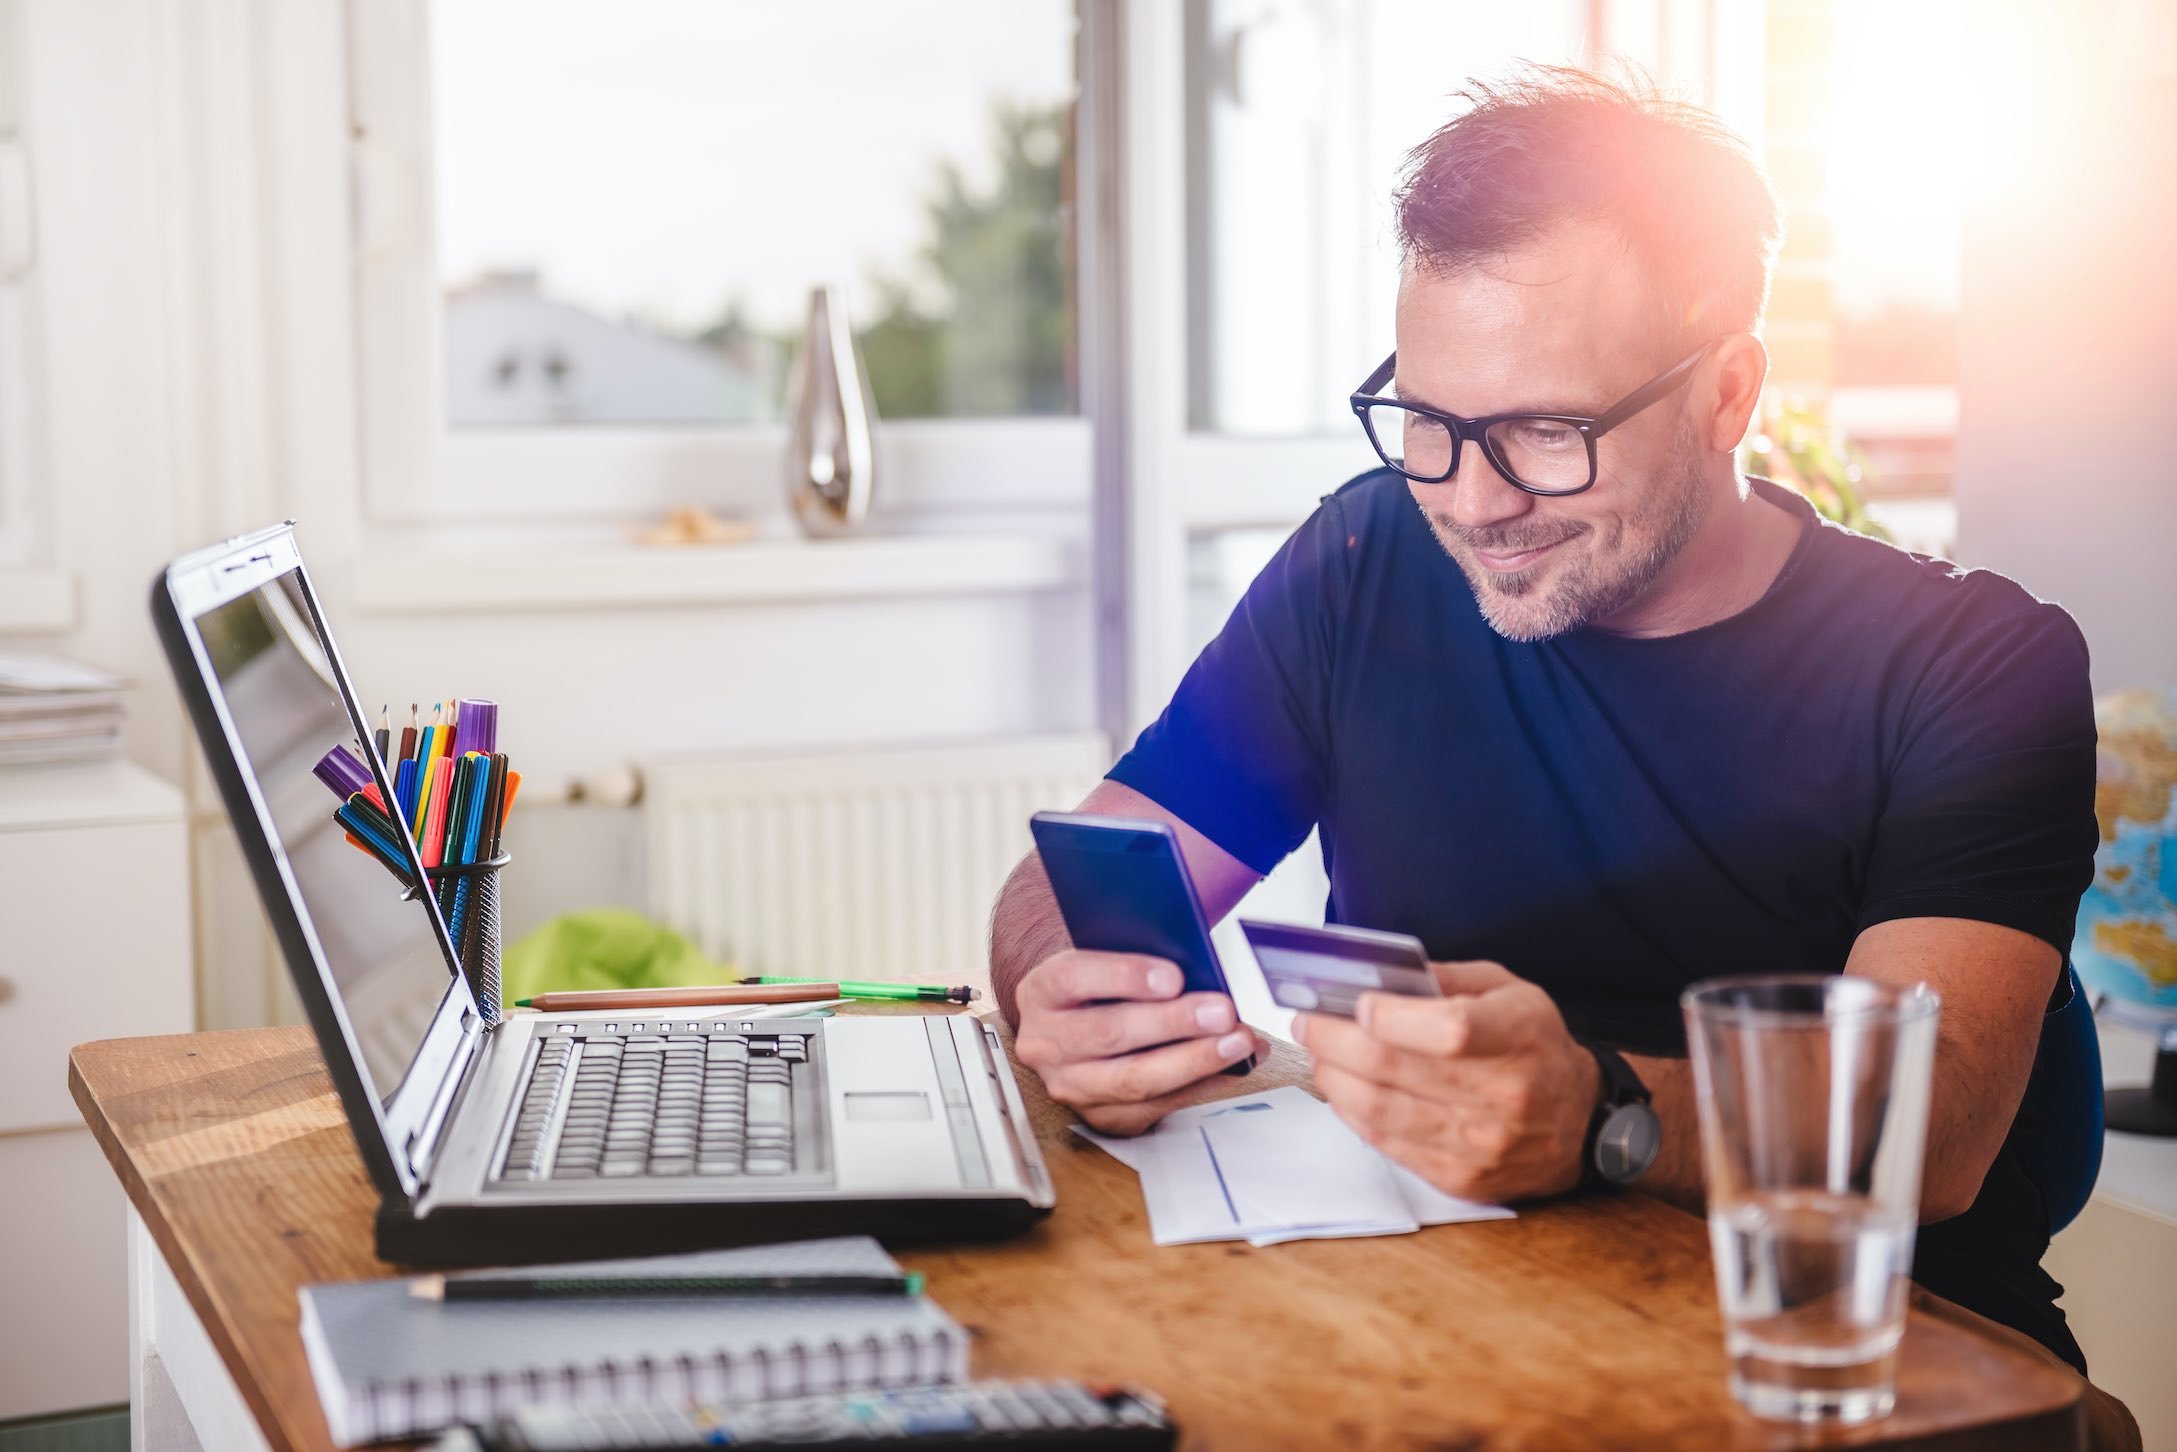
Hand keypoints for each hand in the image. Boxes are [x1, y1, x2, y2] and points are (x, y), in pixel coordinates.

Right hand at [1013, 949, 1265, 1134]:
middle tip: (1222, 1012)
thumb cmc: (1100, 987)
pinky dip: (1199, 1087)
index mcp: (1043, 991)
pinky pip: (1154, 1108)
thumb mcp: (1105, 956)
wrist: (1077, 1026)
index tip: (1174, 976)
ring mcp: (1069, 1085)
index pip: (1075, 978)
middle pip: (1109, 1033)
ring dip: (1194, 1062)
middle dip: (1173, 1023)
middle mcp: (1046, 1042)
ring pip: (1133, 1080)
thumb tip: (1196, 957)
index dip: (1125, 976)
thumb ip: (1141, 950)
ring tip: (1238, 1043)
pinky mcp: (1099, 1116)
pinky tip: (1231, 1067)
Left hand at [1293, 959, 1599, 1201]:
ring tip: (1318, 1054)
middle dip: (1334, 1040)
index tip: (1355, 1001)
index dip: (1390, 1016)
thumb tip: (1378, 977)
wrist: (1579, 1122)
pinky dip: (1353, 1113)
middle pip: (1394, 1068)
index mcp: (1517, 1037)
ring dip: (1334, 1077)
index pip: (1446, 1029)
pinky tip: (1343, 1089)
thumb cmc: (1535, 1046)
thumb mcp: (1510, 991)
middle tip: (1307, 1021)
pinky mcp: (1461, 1177)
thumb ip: (1446, 979)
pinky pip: (1388, 1144)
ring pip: (1380, 1109)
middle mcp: (1503, 1095)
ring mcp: (1481, 1143)